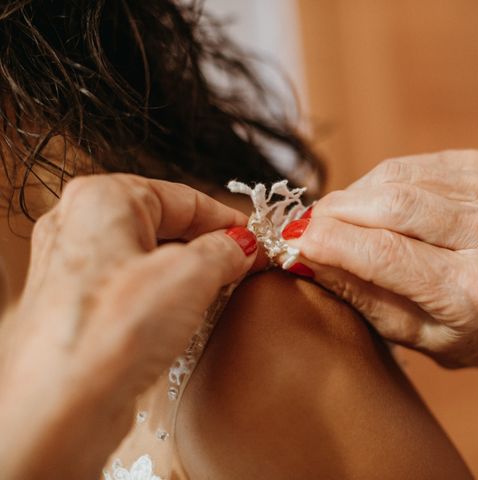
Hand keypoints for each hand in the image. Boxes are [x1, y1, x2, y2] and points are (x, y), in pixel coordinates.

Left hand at [0, 174, 257, 477]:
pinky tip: (183, 315)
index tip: (257, 240)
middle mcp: (80, 227)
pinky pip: (134, 288)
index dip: (228, 220)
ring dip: (188, 274)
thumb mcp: (191, 274)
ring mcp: (76, 269)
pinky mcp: (78, 307)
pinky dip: (164, 296)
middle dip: (209, 247)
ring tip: (219, 292)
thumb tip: (242, 246)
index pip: (184, 198)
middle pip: (166, 225)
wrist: (60, 408)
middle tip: (244, 267)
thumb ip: (225, 250)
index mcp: (103, 199)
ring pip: (149, 258)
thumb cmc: (110, 333)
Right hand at [284, 150, 477, 375]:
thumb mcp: (408, 334)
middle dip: (337, 210)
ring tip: (343, 221)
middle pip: (393, 205)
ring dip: (356, 197)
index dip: (330, 240)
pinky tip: (380, 206)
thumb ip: (357, 290)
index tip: (290, 237)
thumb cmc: (459, 329)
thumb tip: (301, 249)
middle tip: (306, 224)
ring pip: (396, 178)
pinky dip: (382, 182)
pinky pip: (410, 165)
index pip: (386, 254)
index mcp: (476, 294)